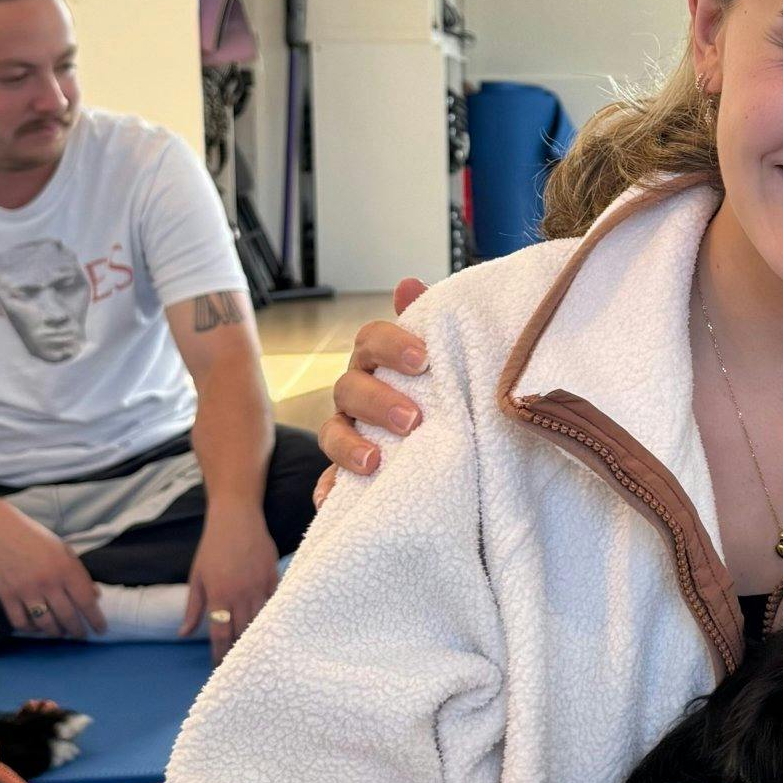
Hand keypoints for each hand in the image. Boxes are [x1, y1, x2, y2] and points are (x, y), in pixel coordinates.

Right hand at [0, 501, 105, 638]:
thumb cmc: (35, 538)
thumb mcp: (64, 550)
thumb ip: (79, 574)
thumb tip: (95, 595)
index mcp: (66, 569)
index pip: (86, 601)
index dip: (95, 619)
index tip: (100, 629)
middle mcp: (48, 583)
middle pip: (67, 616)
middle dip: (77, 631)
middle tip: (80, 636)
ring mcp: (26, 591)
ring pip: (45, 623)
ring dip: (55, 632)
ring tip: (60, 633)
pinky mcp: (6, 596)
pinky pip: (20, 621)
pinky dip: (30, 629)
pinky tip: (36, 628)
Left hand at [184, 504, 281, 662]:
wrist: (237, 518)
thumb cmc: (213, 547)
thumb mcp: (196, 577)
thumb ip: (193, 608)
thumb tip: (184, 634)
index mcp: (219, 595)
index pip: (221, 634)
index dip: (220, 654)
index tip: (219, 667)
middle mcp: (242, 594)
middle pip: (243, 632)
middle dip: (240, 651)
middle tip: (238, 665)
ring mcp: (261, 586)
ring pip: (262, 621)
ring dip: (257, 637)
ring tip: (254, 652)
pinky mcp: (275, 578)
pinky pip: (275, 604)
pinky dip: (272, 617)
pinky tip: (271, 628)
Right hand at [315, 277, 430, 503]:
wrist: (453, 439)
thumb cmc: (439, 388)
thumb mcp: (442, 359)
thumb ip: (426, 322)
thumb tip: (408, 283)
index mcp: (379, 361)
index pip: (371, 341)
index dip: (392, 346)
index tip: (424, 359)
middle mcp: (358, 393)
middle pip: (350, 388)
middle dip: (378, 402)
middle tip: (412, 420)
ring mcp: (350, 432)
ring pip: (333, 432)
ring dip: (350, 446)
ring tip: (374, 462)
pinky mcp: (347, 472)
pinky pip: (330, 483)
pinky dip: (328, 491)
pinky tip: (331, 500)